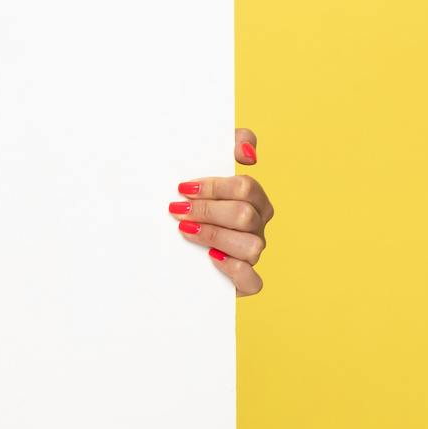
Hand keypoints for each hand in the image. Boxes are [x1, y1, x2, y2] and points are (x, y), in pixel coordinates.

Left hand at [170, 129, 273, 296]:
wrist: (170, 252)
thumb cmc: (191, 205)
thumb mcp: (201, 172)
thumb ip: (229, 145)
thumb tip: (248, 151)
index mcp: (253, 199)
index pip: (246, 187)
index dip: (214, 186)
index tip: (183, 187)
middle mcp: (257, 226)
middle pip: (245, 214)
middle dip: (207, 211)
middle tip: (177, 210)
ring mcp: (252, 254)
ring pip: (251, 245)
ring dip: (214, 236)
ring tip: (185, 231)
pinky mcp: (245, 283)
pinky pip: (253, 280)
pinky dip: (233, 269)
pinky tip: (210, 259)